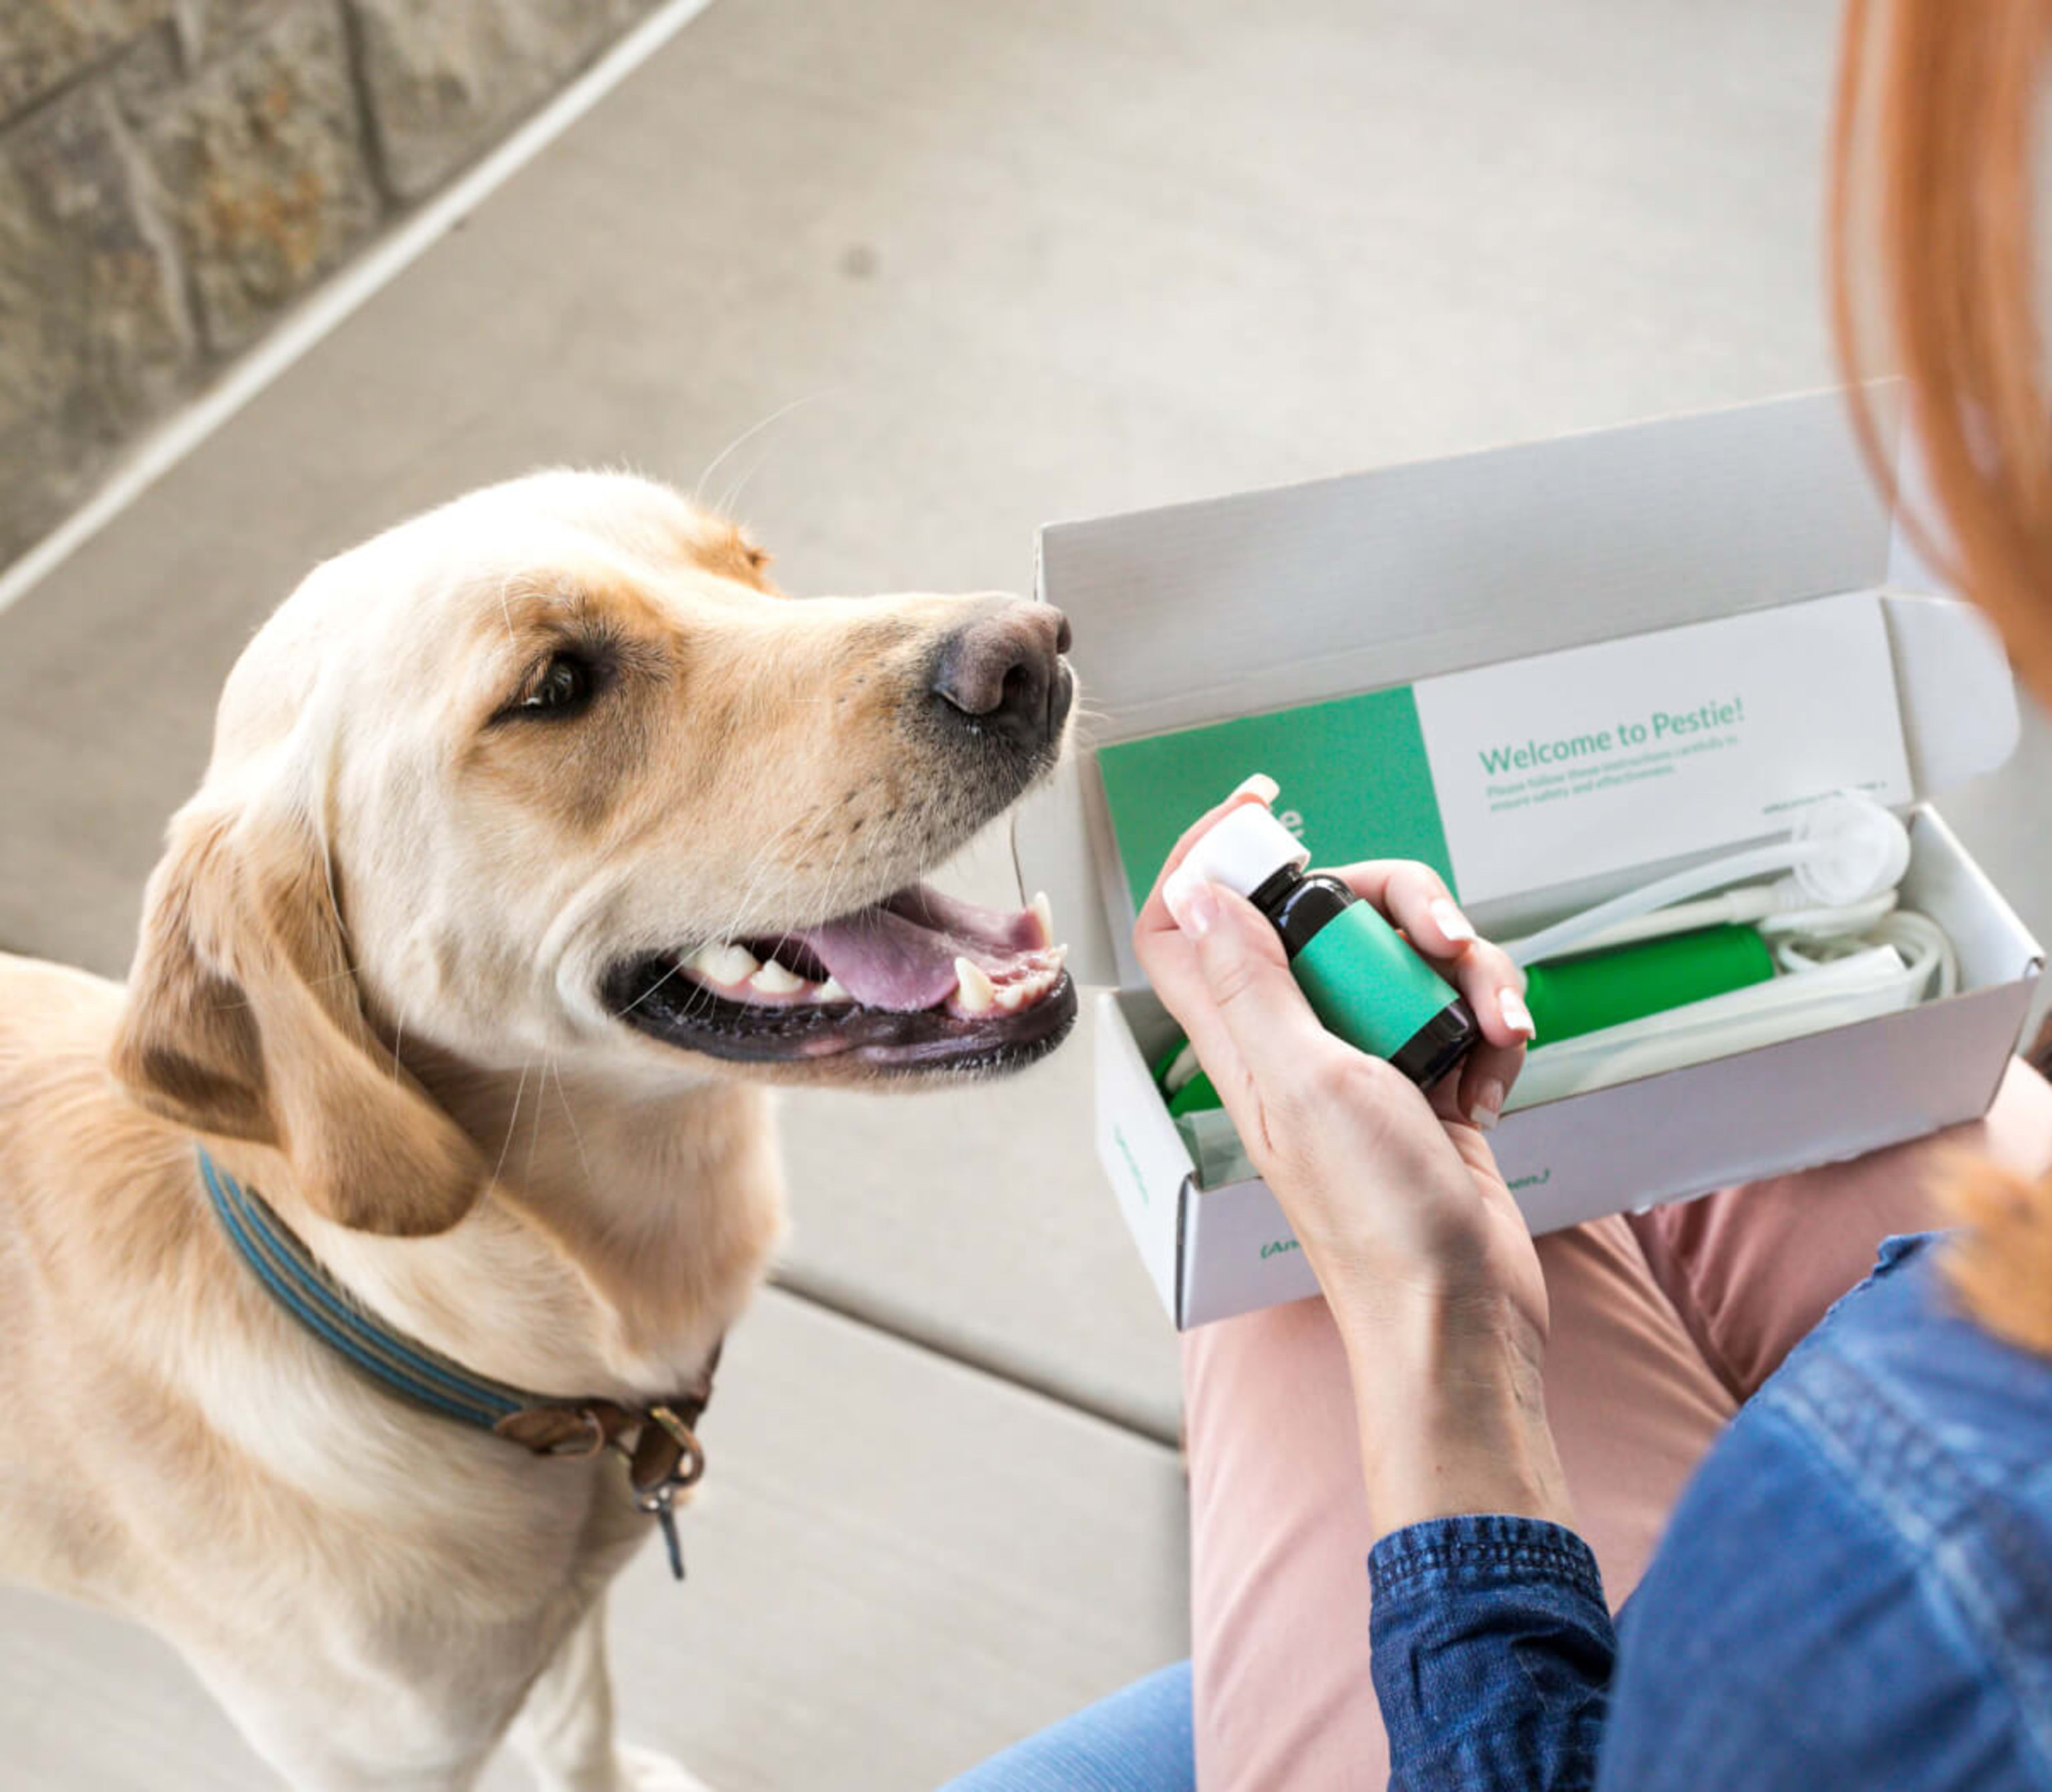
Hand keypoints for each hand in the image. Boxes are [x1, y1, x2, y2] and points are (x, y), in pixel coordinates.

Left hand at [1135, 779, 1572, 1532]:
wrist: (1464, 1311)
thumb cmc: (1379, 1217)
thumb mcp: (1307, 1083)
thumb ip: (1252, 984)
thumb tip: (1197, 892)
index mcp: (1244, 1037)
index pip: (1192, 920)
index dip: (1211, 855)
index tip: (1267, 805)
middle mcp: (1296, 1039)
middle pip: (1328, 915)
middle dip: (1401, 907)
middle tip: (1445, 938)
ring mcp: (1365, 1059)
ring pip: (1407, 958)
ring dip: (1469, 971)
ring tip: (1498, 1022)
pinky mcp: (1429, 1082)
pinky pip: (1459, 1011)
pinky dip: (1490, 1024)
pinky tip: (1500, 1067)